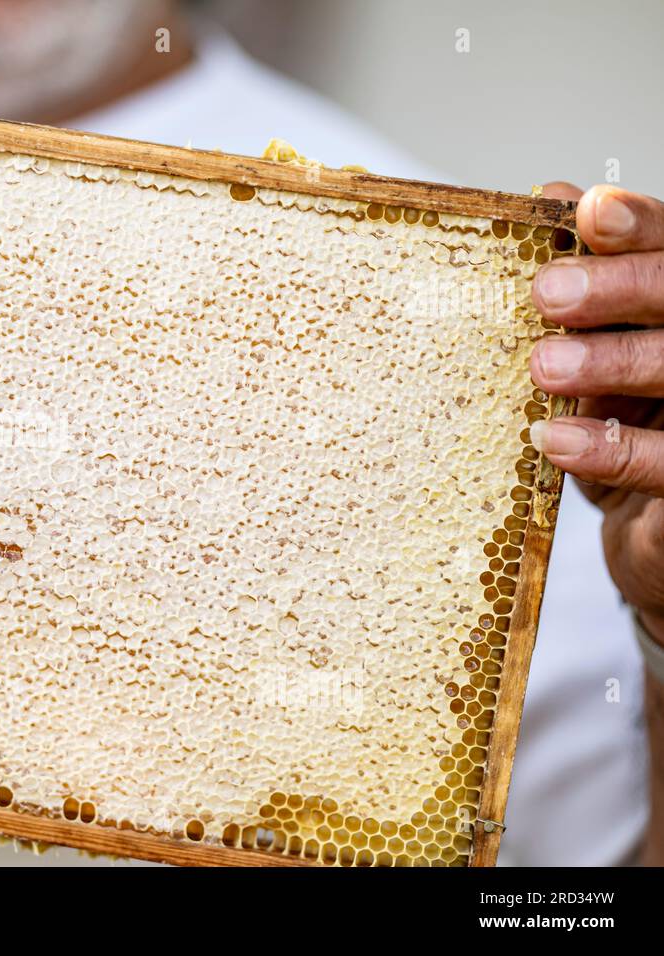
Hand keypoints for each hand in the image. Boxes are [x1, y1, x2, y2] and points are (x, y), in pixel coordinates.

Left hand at [528, 182, 663, 644]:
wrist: (652, 533)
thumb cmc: (630, 421)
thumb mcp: (603, 343)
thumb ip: (589, 275)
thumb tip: (552, 194)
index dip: (645, 226)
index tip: (591, 212)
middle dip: (624, 288)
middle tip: (548, 293)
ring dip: (613, 363)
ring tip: (543, 365)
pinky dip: (612, 449)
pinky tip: (554, 441)